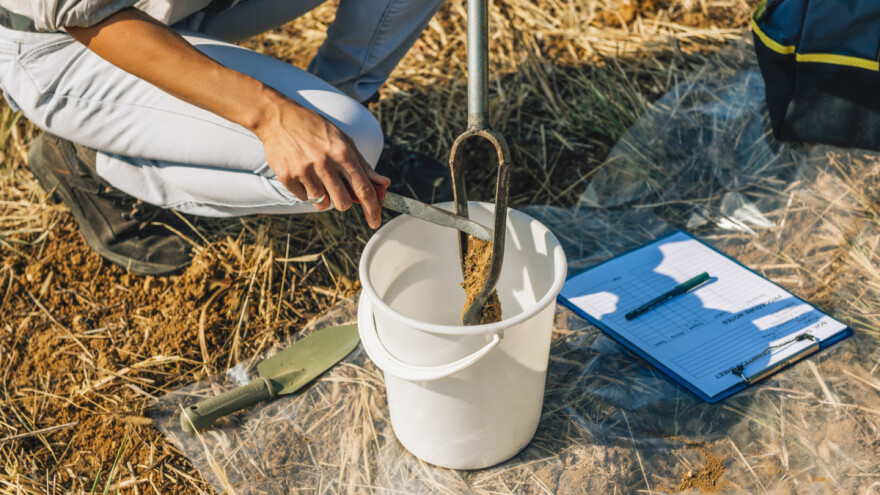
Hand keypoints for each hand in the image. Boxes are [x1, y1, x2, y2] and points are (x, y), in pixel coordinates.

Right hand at [255, 93, 389, 227]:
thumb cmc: (316, 129)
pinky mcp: (287, 177)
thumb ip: (363, 165)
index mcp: (343, 153)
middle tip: (338, 191)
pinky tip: (302, 173)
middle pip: (343, 203)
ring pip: (322, 203)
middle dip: (344, 202)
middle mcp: (324, 163)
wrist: (279, 118)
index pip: (363, 189)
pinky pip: (303, 198)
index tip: (375, 222)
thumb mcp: (344, 140)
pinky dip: (306, 191)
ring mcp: (304, 171)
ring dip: (324, 197)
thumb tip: (383, 184)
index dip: (373, 209)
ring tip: (318, 178)